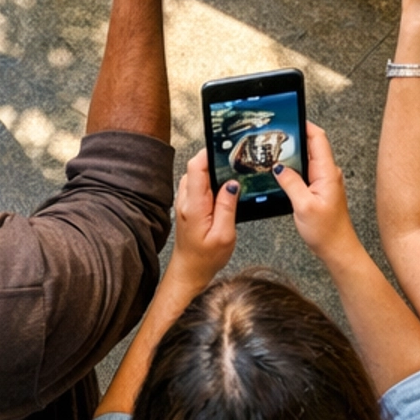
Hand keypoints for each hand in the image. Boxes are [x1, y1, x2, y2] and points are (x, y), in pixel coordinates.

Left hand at [165, 150, 238, 292]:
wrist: (189, 271)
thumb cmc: (205, 258)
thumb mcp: (224, 235)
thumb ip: (227, 207)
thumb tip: (232, 183)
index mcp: (194, 205)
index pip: (196, 167)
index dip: (209, 153)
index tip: (225, 148)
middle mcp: (186, 200)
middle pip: (196, 167)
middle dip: (214, 160)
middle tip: (234, 161)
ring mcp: (184, 201)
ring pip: (196, 174)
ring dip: (211, 171)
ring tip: (230, 174)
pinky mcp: (187, 205)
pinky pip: (197, 185)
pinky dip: (208, 181)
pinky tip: (221, 188)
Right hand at [277, 124, 355, 264]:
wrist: (338, 250)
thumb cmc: (326, 231)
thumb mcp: (303, 206)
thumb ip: (290, 183)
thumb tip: (278, 167)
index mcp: (327, 173)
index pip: (318, 138)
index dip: (305, 125)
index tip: (290, 117)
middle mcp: (328, 173)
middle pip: (312, 145)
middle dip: (295, 137)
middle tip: (275, 135)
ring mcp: (324, 181)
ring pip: (308, 159)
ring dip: (293, 154)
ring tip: (275, 152)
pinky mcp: (319, 190)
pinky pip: (306, 172)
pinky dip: (294, 169)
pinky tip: (283, 173)